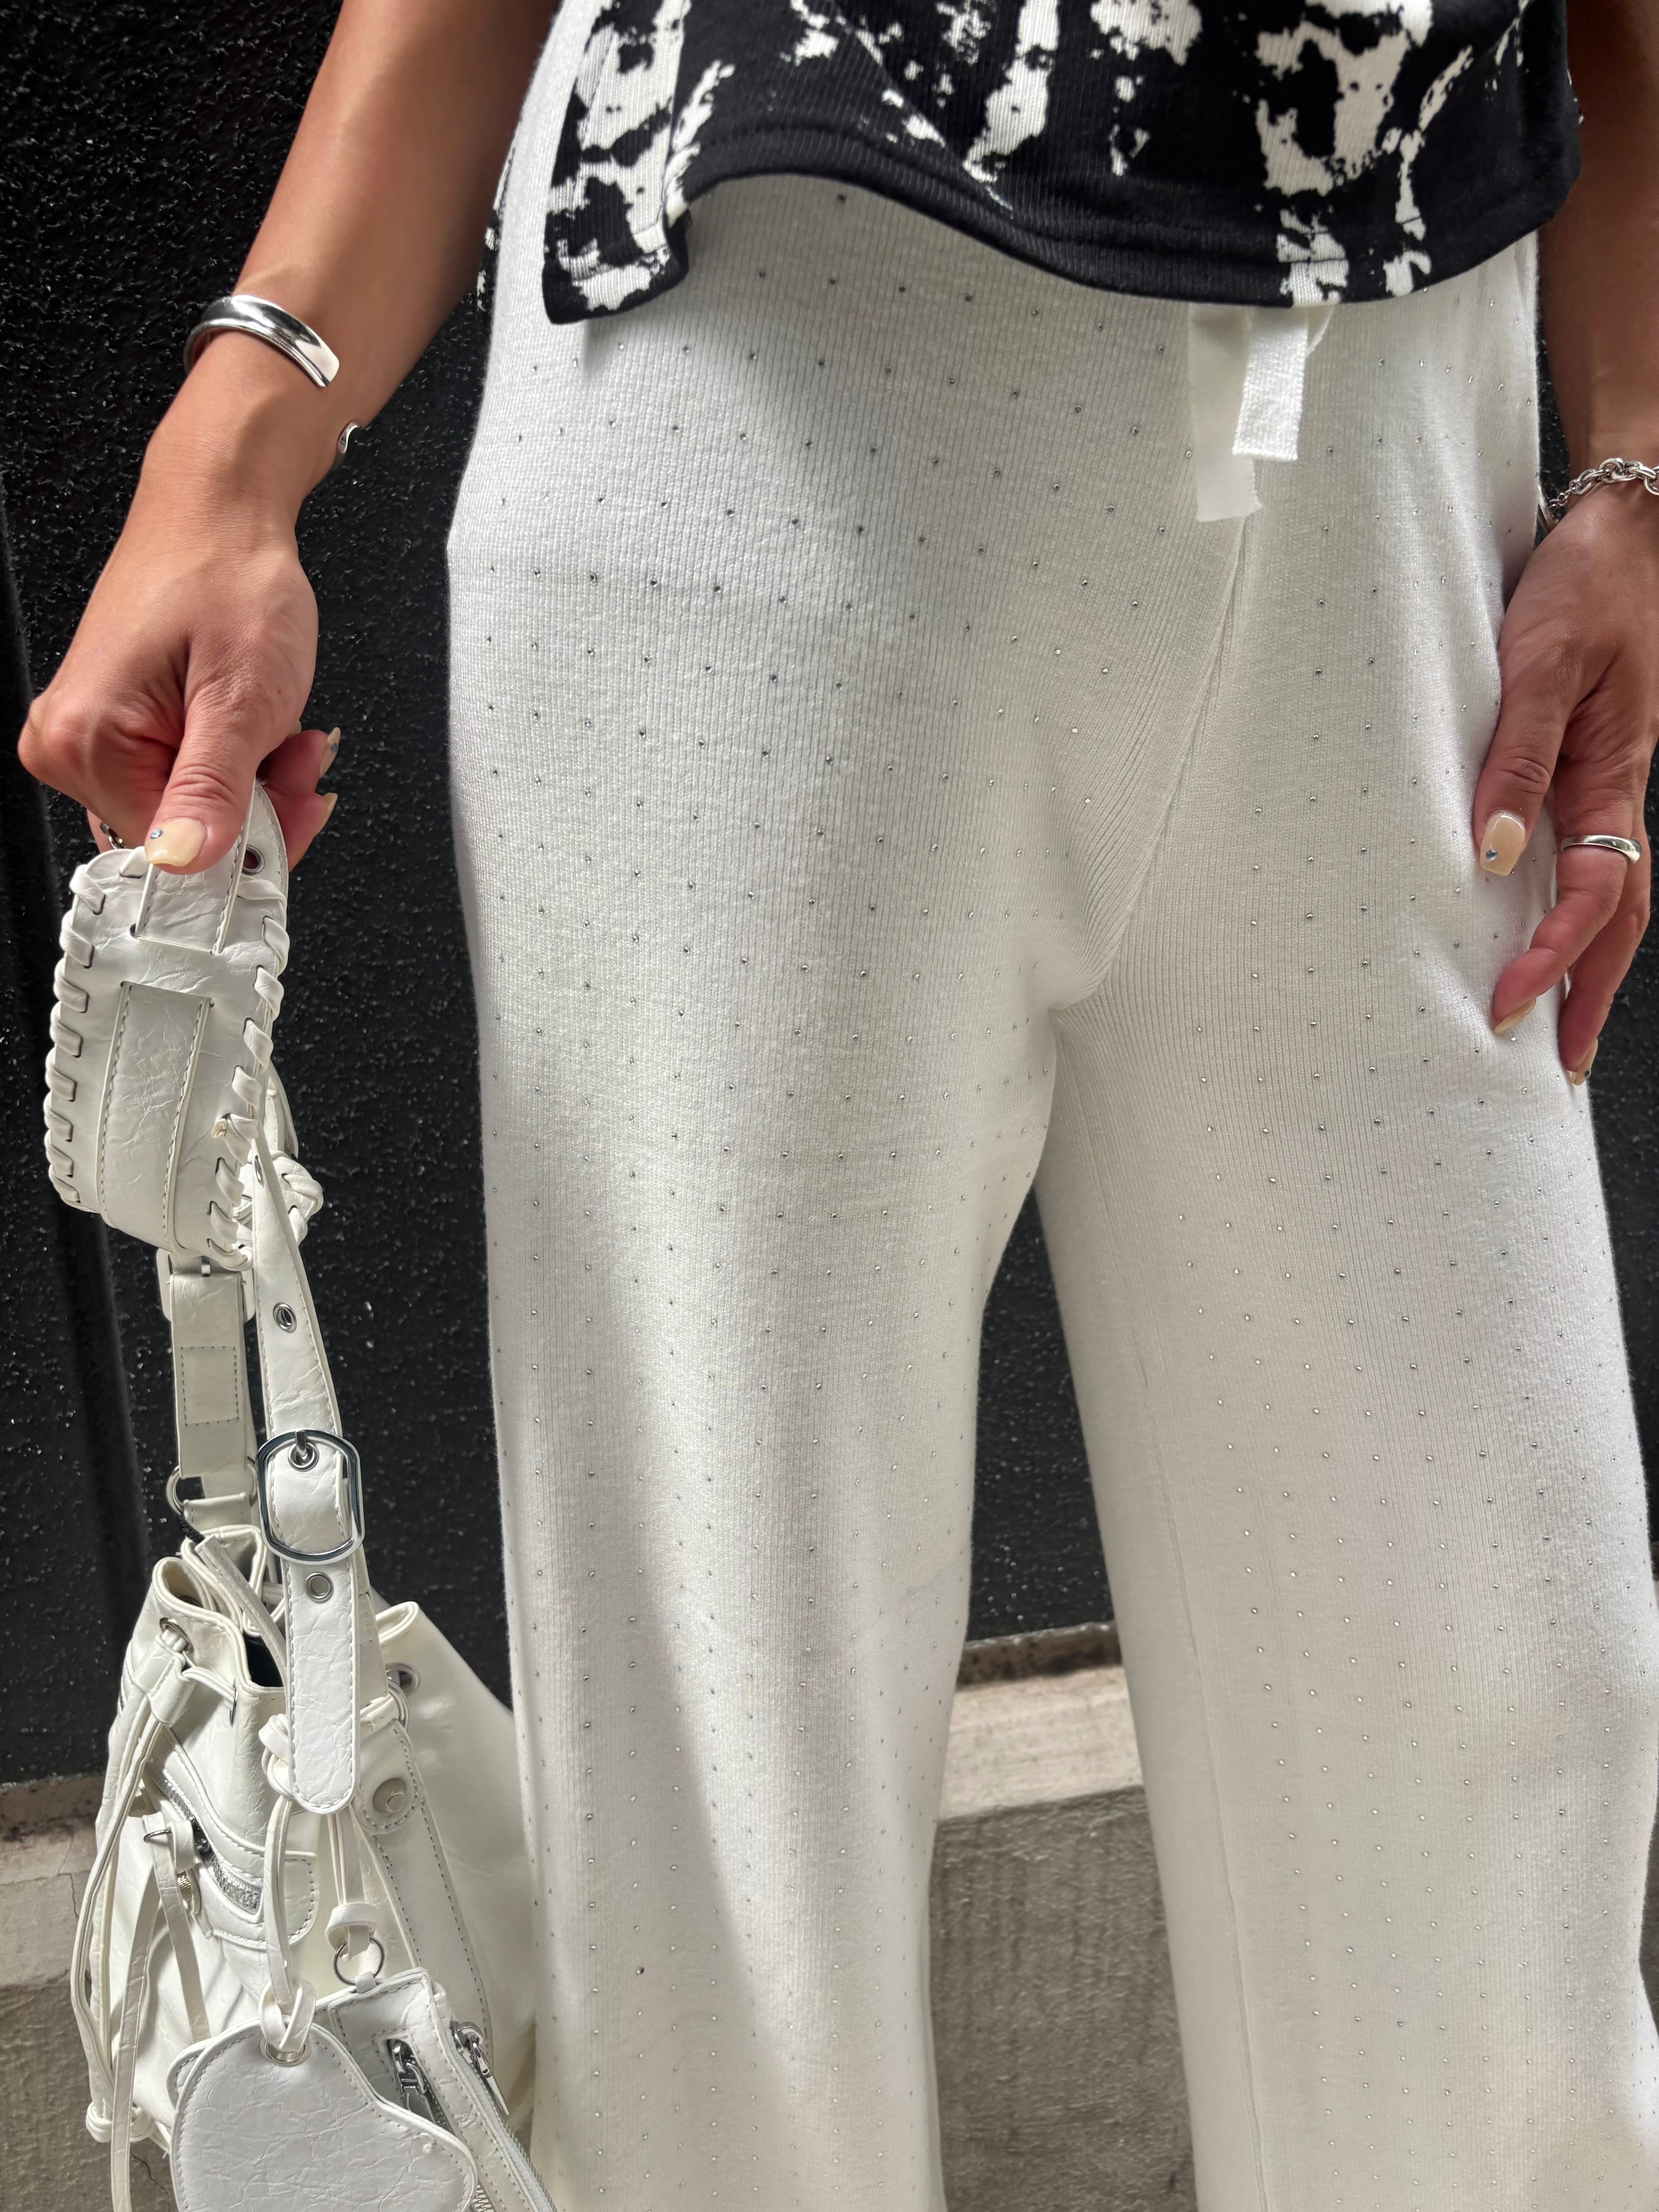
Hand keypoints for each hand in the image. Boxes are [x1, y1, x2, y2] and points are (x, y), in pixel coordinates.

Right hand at [18, 446, 336, 874]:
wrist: (221, 513)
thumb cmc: (229, 578)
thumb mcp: (240, 701)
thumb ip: (213, 793)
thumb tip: (188, 865)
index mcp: (86, 743)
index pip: (170, 856)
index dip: (246, 846)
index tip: (295, 812)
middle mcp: (70, 744)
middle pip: (181, 835)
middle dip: (257, 808)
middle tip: (297, 756)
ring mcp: (91, 735)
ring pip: (191, 810)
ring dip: (254, 785)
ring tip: (282, 730)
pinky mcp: (118, 725)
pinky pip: (185, 778)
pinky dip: (235, 764)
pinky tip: (258, 727)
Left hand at [1474, 482, 1658, 1081]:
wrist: (1617, 529)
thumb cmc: (1582, 587)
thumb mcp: (1540, 664)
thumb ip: (1515, 756)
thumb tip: (1493, 853)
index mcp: (1613, 776)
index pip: (1595, 893)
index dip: (1556, 955)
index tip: (1512, 1004)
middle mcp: (1613, 789)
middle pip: (1615, 916)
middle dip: (1587, 993)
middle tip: (1555, 1069)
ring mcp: (1600, 780)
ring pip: (1602, 890)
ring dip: (1579, 961)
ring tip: (1548, 1028)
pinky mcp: (1578, 764)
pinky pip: (1577, 850)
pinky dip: (1561, 905)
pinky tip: (1527, 932)